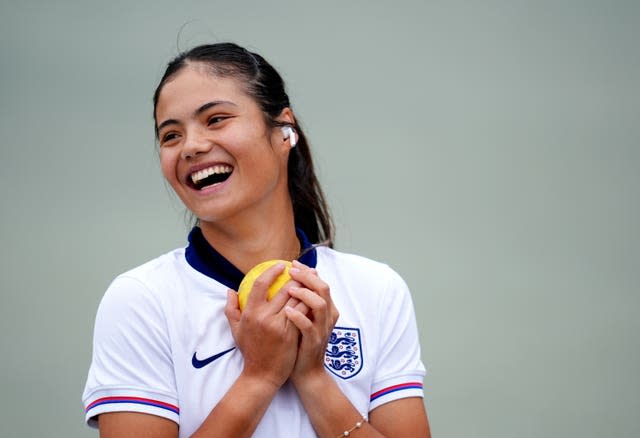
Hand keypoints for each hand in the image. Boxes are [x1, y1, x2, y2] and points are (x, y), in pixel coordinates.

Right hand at [224, 262, 300, 388]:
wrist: (262, 375)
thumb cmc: (250, 351)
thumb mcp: (236, 330)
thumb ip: (231, 309)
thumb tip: (230, 290)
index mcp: (250, 313)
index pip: (260, 284)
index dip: (271, 272)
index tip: (280, 265)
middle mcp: (264, 317)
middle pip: (284, 289)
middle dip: (295, 276)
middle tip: (301, 269)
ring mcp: (279, 325)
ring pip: (297, 299)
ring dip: (306, 288)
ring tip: (311, 279)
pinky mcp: (292, 334)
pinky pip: (303, 313)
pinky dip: (309, 303)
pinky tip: (314, 297)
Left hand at [284, 260, 339, 383]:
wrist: (306, 372)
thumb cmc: (299, 344)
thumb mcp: (302, 320)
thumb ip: (298, 303)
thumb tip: (283, 283)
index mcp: (325, 309)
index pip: (319, 283)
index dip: (307, 271)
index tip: (292, 264)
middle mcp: (327, 316)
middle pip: (323, 288)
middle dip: (307, 277)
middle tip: (290, 271)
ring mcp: (322, 329)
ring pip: (319, 304)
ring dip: (304, 294)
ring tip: (289, 289)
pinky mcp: (314, 342)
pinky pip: (308, 326)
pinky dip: (298, 316)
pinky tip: (287, 311)